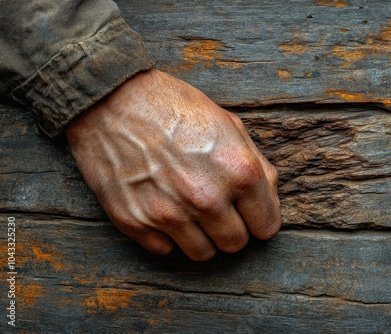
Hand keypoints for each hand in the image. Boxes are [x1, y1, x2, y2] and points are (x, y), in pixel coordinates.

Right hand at [65, 69, 280, 259]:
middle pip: (235, 245)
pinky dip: (168, 235)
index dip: (260, 219)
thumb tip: (270, 198)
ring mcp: (169, 214)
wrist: (111, 100)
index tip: (249, 213)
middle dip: (232, 229)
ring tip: (191, 210)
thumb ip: (258, 165)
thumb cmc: (174, 107)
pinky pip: (165, 250)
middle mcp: (207, 199)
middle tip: (219, 209)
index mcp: (239, 172)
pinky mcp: (135, 222)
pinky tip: (163, 207)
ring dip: (202, 237)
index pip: (267, 227)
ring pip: (202, 254)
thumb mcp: (229, 124)